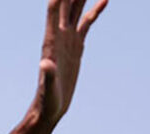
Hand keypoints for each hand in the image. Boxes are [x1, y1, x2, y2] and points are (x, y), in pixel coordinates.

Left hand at [36, 0, 107, 124]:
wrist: (50, 107)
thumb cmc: (47, 100)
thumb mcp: (48, 88)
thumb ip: (48, 75)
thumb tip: (45, 64)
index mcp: (51, 42)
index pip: (54, 11)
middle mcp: (58, 37)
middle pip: (67, 5)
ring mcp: (68, 40)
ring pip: (77, 10)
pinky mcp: (76, 46)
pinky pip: (86, 23)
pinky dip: (94, 11)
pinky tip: (104, 0)